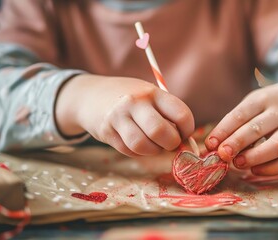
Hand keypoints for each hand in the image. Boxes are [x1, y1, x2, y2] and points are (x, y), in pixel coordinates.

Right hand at [55, 74, 194, 156]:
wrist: (90, 95)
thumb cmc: (130, 99)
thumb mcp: (149, 96)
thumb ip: (166, 114)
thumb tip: (185, 144)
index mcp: (153, 92)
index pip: (181, 114)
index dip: (187, 130)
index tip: (183, 133)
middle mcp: (135, 102)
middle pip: (161, 132)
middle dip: (170, 144)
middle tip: (169, 143)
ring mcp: (119, 117)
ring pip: (143, 146)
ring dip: (153, 151)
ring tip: (152, 144)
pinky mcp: (107, 132)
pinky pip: (129, 151)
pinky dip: (137, 152)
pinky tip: (136, 142)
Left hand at [205, 80, 277, 175]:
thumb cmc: (266, 107)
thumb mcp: (251, 105)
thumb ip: (234, 124)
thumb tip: (212, 147)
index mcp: (262, 100)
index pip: (241, 114)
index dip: (224, 130)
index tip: (210, 144)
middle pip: (258, 128)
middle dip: (237, 142)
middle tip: (222, 155)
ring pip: (277, 146)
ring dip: (256, 157)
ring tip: (237, 164)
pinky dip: (271, 169)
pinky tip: (254, 171)